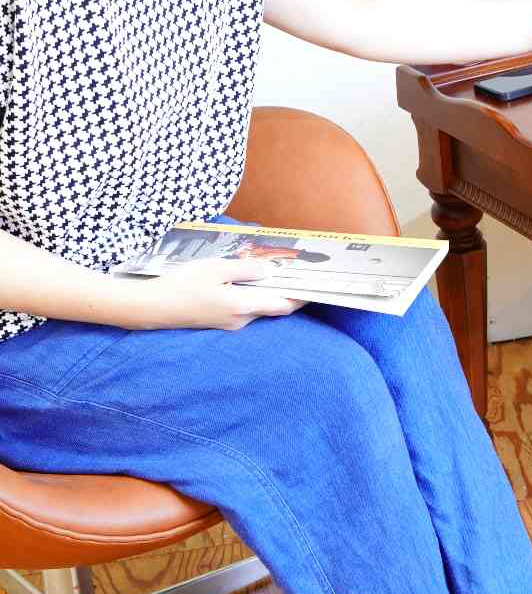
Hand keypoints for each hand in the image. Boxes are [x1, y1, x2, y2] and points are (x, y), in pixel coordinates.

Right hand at [120, 258, 309, 330]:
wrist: (152, 307)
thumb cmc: (182, 285)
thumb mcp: (216, 269)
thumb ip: (246, 269)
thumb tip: (270, 271)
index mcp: (243, 306)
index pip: (284, 305)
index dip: (303, 297)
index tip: (318, 286)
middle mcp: (241, 320)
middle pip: (274, 307)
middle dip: (289, 292)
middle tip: (301, 275)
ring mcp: (230, 324)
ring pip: (260, 308)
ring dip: (271, 294)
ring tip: (281, 274)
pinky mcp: (220, 322)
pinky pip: (246, 309)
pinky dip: (256, 297)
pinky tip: (253, 283)